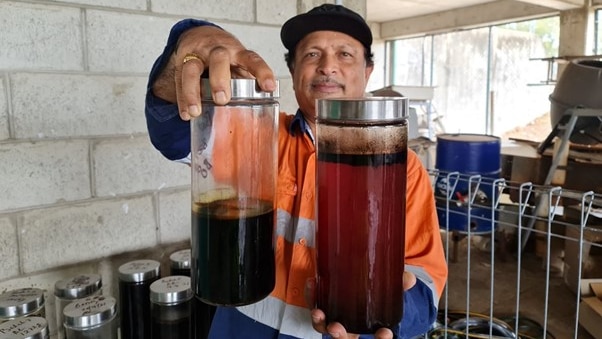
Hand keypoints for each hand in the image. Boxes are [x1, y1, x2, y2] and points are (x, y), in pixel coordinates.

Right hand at [152, 25, 275, 120]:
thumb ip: (249, 81)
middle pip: (218, 59)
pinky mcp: (181, 62)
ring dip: (192, 91)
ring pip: (192, 69)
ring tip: (196, 112)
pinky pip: (179, 80)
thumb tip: (265, 105)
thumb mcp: (240, 64)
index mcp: (237, 52)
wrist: (200, 35)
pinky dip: (182, 99)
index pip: (252, 59)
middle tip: (222, 99)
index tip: (269, 86)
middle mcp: (217, 51)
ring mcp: (197, 55)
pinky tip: (186, 114)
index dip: (262, 72)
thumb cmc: (226, 57)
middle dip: (219, 80)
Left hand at [309, 271, 416, 337]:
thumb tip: (410, 278)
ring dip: (318, 321)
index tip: (385, 333)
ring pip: (322, 328)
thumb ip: (398, 287)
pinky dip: (312, 297)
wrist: (354, 288)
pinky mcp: (322, 308)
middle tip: (335, 328)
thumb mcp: (386, 294)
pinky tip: (312, 283)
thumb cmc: (371, 299)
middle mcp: (348, 331)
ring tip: (318, 311)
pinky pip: (314, 306)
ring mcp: (332, 322)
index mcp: (365, 330)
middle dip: (337, 336)